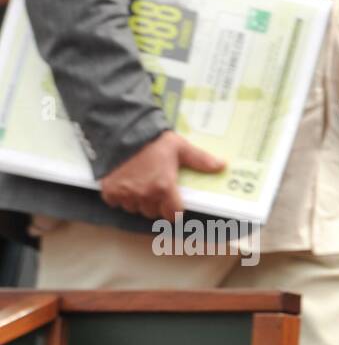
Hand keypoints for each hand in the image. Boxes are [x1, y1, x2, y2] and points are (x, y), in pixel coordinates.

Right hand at [99, 131, 224, 219]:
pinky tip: (123, 184)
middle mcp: (144, 194)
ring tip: (138, 185)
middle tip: (154, 189)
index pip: (172, 215)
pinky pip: (115, 202)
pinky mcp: (109, 189)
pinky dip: (118, 197)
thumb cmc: (152, 139)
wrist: (121, 129)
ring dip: (137, 201)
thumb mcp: (180, 147)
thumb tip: (223, 165)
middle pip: (152, 212)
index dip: (174, 210)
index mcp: (164, 188)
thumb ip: (200, 160)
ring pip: (134, 209)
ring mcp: (125, 193)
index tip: (173, 204)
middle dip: (155, 204)